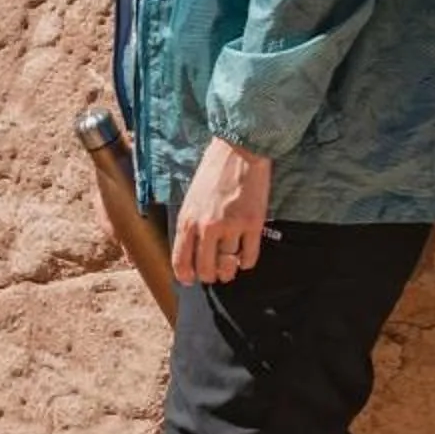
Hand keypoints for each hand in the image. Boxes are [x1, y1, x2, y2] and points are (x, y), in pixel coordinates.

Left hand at [172, 137, 273, 286]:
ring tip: (228, 271)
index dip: (184, 274)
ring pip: (228, 265)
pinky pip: (249, 257)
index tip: (188, 280)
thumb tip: (190, 250)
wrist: (238, 153)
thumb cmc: (212, 174)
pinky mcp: (253, 224)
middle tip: (212, 275)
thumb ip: (190, 224)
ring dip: (227, 272)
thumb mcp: (191, 198)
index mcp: (187, 219)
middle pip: (205, 268)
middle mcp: (207, 226)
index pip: (181, 258)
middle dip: (208, 276)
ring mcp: (231, 226)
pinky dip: (246, 263)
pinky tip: (243, 259)